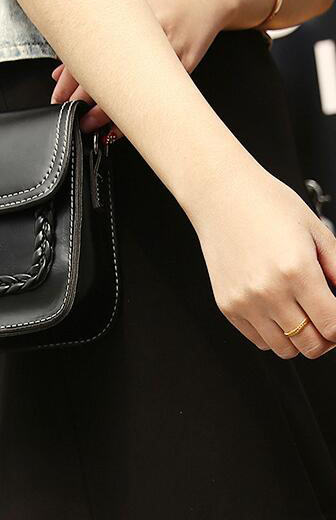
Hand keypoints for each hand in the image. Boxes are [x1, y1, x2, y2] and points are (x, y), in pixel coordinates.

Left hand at [51, 0, 237, 130]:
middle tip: (71, 117)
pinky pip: (158, 94)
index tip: (57, 97)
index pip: (90, 50)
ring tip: (92, 127)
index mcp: (128, 11)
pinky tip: (125, 126)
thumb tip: (61, 71)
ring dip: (110, 113)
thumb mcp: (125, 7)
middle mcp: (148, 30)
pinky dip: (139, 111)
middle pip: (108, 72)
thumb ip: (93, 35)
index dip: (70, 79)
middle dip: (85, 100)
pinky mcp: (186, 65)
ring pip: (133, 88)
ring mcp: (170, 49)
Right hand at [188, 166, 335, 358]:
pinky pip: (258, 340)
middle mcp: (268, 291)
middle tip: (325, 319)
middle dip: (325, 337)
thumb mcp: (316, 231)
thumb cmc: (266, 204)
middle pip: (311, 345)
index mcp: (296, 271)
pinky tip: (276, 310)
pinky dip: (273, 334)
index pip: (333, 327)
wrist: (220, 196)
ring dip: (299, 339)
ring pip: (284, 349)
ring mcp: (244, 301)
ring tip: (300, 316)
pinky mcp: (226, 305)